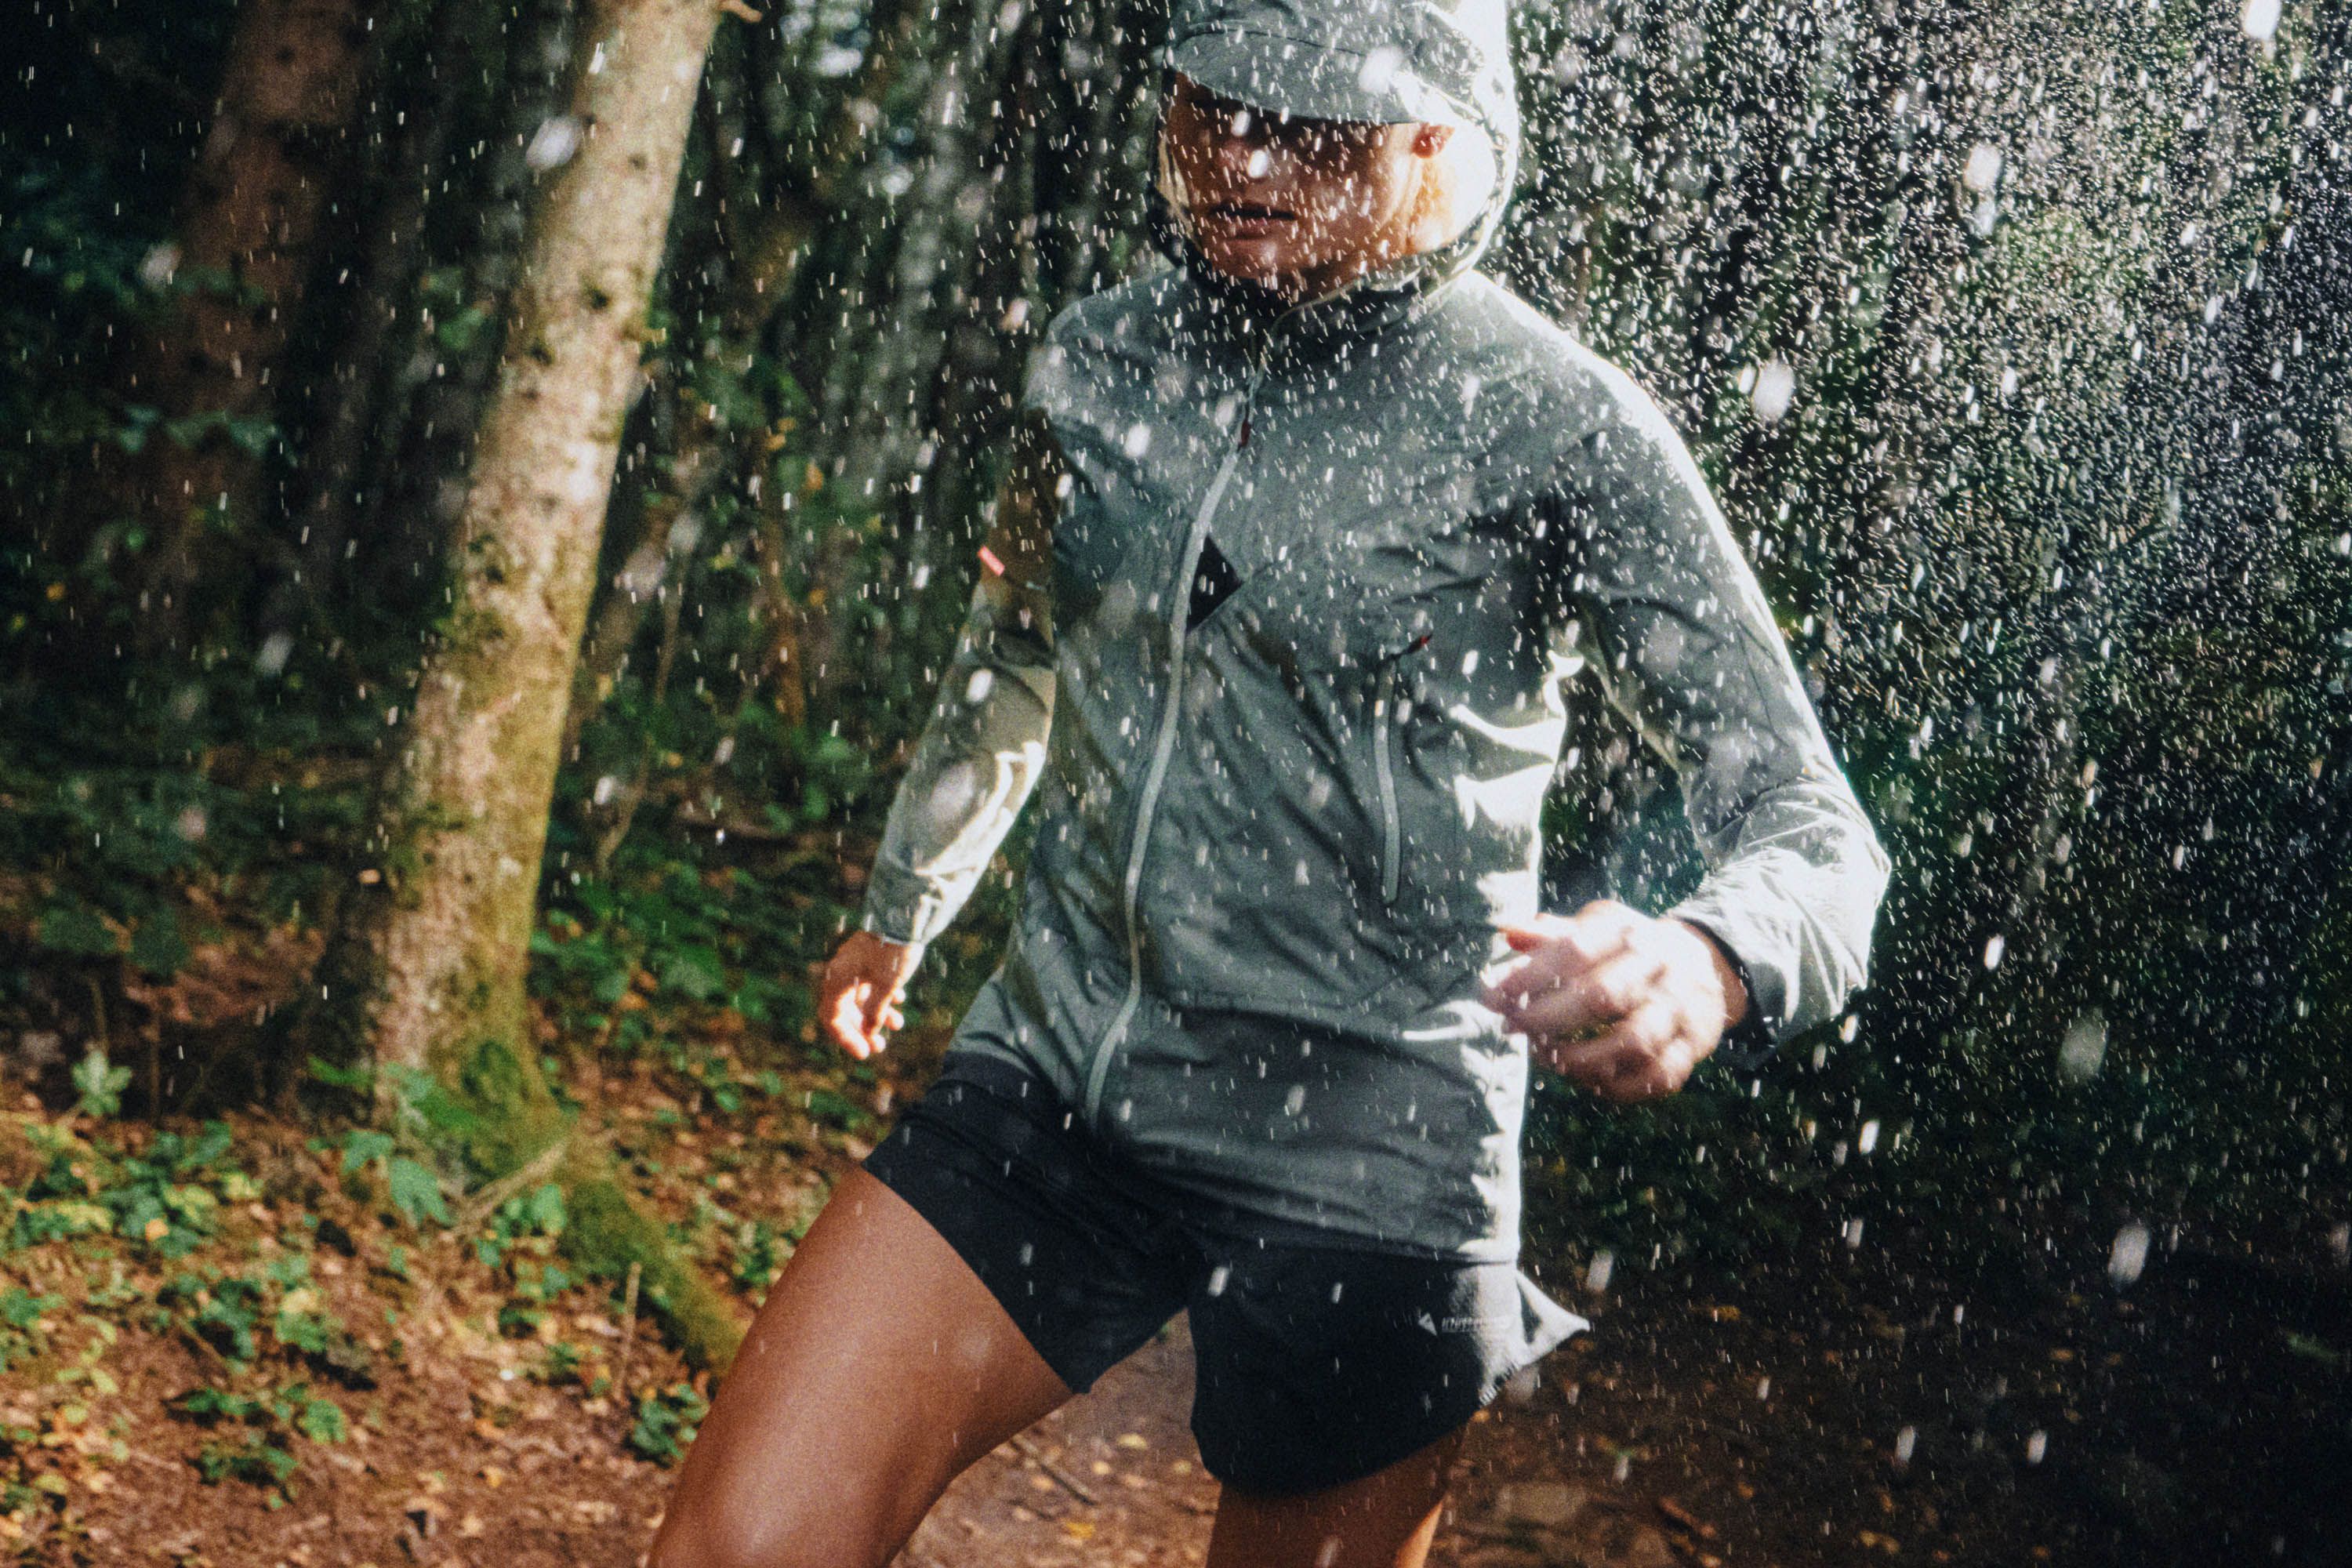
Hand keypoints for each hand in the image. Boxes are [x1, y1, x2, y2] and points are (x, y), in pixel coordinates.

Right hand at [818, 930, 921, 1059]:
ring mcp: (855, 965)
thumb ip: (876, 1011)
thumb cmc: (893, 950)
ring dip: (877, 1014)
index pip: (832, 1017)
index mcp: (839, 978)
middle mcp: (843, 972)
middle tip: (880, 1047)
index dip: (846, 1038)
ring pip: (861, 998)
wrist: (906, 915)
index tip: (863, 1053)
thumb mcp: (887, 985)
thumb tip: (870, 1032)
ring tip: (898, 1024)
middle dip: (863, 1030)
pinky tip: (899, 1001)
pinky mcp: (869, 959)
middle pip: (846, 1010)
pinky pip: (871, 984)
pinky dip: (883, 996)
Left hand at [1480, 899, 1748, 1102]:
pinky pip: (1656, 1078)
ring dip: (1579, 1059)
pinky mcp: (1693, 1046)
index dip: (1528, 976)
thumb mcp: (1596, 928)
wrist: (1706, 964)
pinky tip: (1584, 1079)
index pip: (1575, 951)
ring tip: (1546, 1056)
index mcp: (1629, 932)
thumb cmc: (1629, 948)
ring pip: (1632, 1042)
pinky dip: (1615, 1087)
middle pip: (1602, 997)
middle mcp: (1660, 967)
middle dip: (1547, 1017)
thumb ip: (1552, 935)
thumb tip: (1509, 934)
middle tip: (1512, 1026)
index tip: (1491, 995)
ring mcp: (1681, 1008)